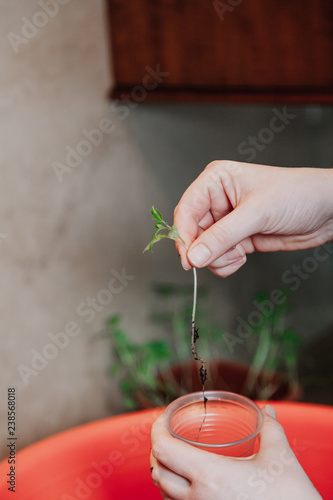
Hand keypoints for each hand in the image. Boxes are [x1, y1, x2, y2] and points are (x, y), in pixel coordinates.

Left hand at [150, 405, 321, 499]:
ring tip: (175, 456)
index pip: (163, 451)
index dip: (156, 431)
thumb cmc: (290, 498)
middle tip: (166, 433)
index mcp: (210, 476)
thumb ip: (269, 428)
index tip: (162, 418)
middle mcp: (198, 499)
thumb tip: (267, 411)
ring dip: (164, 473)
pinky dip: (174, 493)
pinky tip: (190, 482)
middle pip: (157, 473)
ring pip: (165, 495)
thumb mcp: (280, 456)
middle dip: (157, 450)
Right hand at [174, 161, 332, 276]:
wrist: (327, 211)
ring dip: (217, 258)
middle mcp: (217, 200)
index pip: (186, 210)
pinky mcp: (237, 239)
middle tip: (218, 257)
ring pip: (204, 249)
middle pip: (192, 233)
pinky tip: (242, 256)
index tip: (187, 259)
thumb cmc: (296, 194)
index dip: (183, 236)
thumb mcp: (256, 213)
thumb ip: (222, 237)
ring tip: (239, 253)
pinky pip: (218, 257)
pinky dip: (226, 263)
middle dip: (203, 250)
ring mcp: (227, 221)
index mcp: (215, 181)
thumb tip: (194, 256)